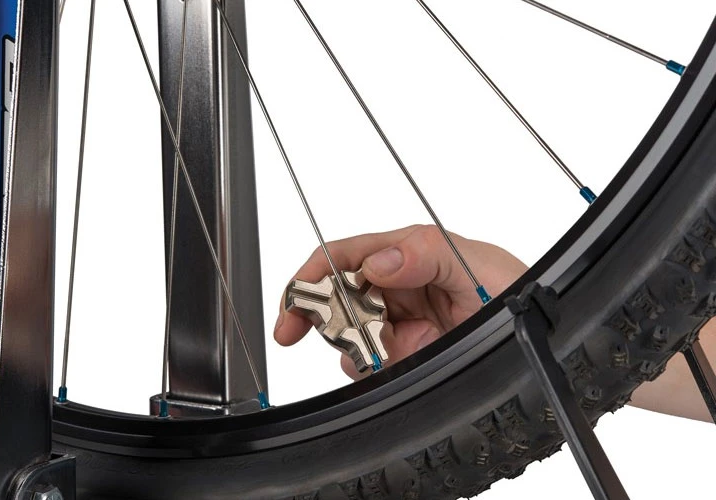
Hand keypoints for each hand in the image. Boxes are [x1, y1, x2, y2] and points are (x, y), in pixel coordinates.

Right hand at [274, 225, 527, 378]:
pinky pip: (374, 367)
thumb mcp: (480, 267)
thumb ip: (427, 254)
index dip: (310, 280)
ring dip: (361, 352)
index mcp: (411, 255)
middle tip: (343, 340)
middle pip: (340, 299)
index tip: (291, 311)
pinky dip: (377, 372)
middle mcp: (402, 287)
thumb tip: (376, 259)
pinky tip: (405, 365)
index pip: (345, 257)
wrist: (551, 342)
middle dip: (332, 320)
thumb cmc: (523, 292)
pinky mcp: (411, 356)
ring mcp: (405, 324)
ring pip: (352, 338)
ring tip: (402, 351)